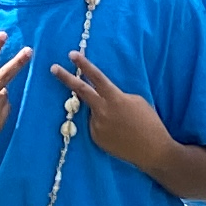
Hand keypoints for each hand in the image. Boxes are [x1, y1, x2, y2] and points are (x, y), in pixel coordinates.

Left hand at [53, 53, 177, 171]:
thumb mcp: (136, 101)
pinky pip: (96, 126)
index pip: (96, 77)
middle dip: (66, 78)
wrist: (152, 151)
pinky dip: (104, 126)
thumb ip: (116, 97)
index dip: (84, 65)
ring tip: (122, 124)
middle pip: (81, 91)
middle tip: (53, 68)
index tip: (72, 55)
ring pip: (93, 112)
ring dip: (102, 112)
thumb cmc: (149, 123)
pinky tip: (118, 134)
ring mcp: (97, 126)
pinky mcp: (96, 138)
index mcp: (115, 98)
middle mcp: (102, 111)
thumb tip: (104, 98)